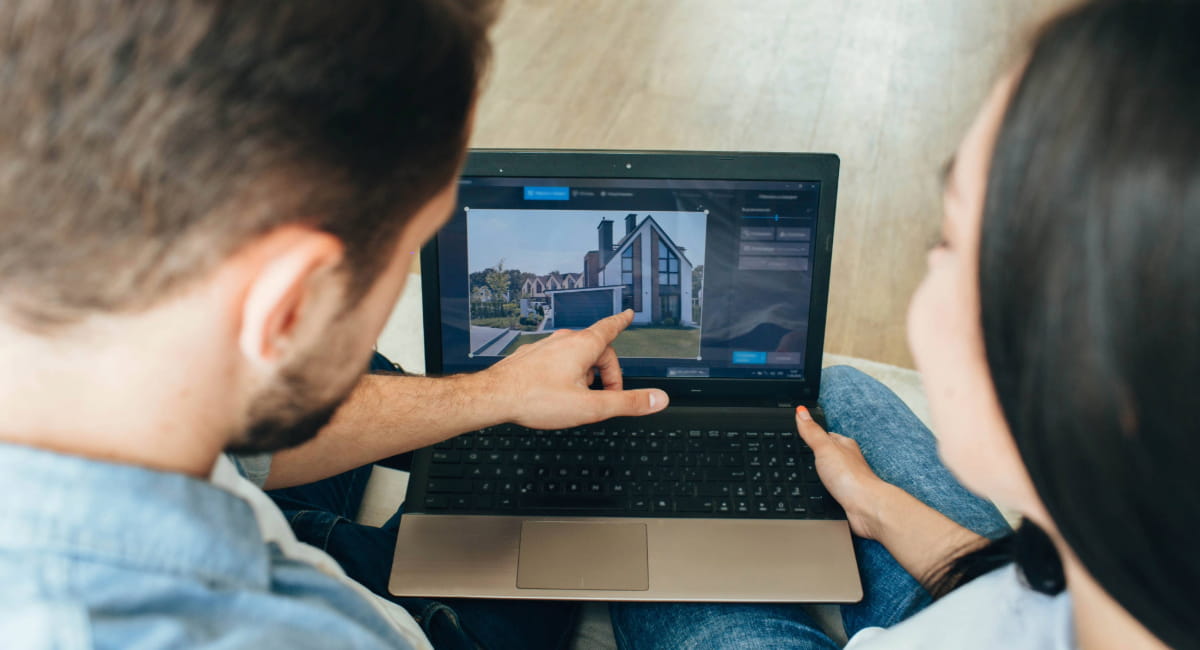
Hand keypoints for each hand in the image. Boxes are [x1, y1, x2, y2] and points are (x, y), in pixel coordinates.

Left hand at [483, 310, 668, 428]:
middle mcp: (563, 341)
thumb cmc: (536, 399)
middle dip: (606, 372)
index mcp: (582, 346)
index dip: (622, 322)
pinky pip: (556, 361)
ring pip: (575, 356)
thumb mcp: (591, 407)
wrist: (493, 397)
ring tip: (580, 398)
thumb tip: (657, 398)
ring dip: (585, 374)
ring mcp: (545, 348)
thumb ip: (627, 403)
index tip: (628, 314)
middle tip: (607, 397)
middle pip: (596, 349)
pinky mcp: (530, 358)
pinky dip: (565, 374)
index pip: (610, 328)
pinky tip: (556, 392)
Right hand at [795, 406, 894, 539]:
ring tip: (811, 470)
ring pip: (834, 471)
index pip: (827, 435)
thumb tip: (801, 411)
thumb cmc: (850, 477)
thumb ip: (811, 431)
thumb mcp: (824, 448)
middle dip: (818, 453)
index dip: (814, 433)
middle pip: (831, 452)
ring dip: (823, 471)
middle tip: (804, 450)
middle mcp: (849, 461)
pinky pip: (834, 488)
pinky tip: (822, 490)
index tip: (803, 431)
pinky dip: (827, 487)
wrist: (866, 507)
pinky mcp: (847, 496)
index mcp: (845, 445)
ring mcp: (848, 479)